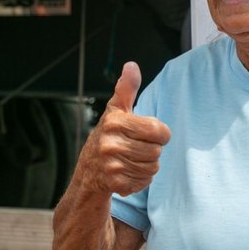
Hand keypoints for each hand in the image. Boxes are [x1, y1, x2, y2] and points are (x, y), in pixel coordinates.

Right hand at [77, 61, 170, 196]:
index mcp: (114, 121)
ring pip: (153, 168)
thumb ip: (126, 89)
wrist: (89, 172)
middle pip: (157, 151)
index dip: (160, 133)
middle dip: (152, 150)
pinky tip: (126, 173)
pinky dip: (140, 180)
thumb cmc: (110, 136)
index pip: (159, 130)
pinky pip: (145, 182)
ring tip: (130, 160)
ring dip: (147, 166)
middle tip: (135, 148)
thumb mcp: (116, 110)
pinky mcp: (114, 184)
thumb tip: (131, 65)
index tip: (148, 133)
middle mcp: (109, 143)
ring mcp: (110, 165)